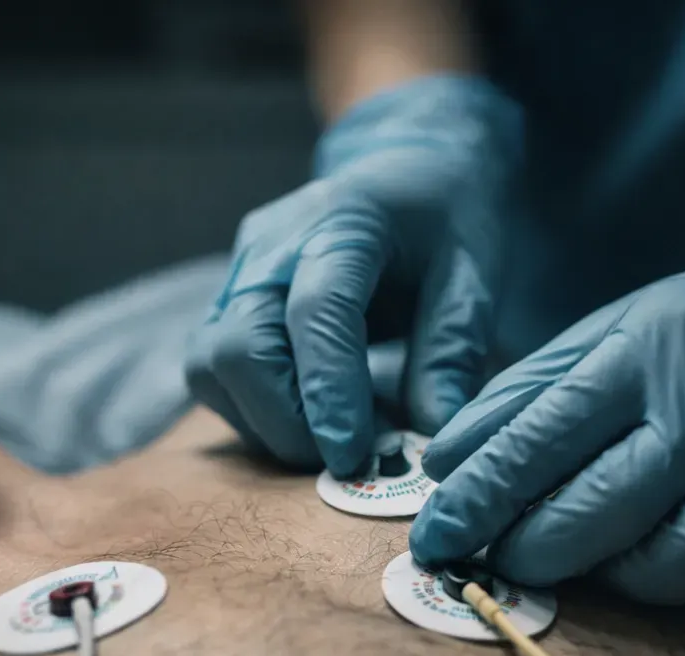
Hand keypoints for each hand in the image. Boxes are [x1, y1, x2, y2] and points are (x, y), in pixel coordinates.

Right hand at [185, 75, 520, 477]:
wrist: (406, 168)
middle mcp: (270, 246)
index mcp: (341, 222)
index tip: (354, 455)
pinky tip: (309, 417)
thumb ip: (452, 350)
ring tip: (332, 437)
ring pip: (210, 366)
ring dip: (265, 423)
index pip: (314, 313)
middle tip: (350, 458)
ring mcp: (239, 273)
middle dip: (287, 422)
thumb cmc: (444, 218)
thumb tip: (433, 433)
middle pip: (238, 348)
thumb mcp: (474, 273)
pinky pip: (212, 372)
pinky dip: (254, 412)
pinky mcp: (227, 302)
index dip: (329, 392)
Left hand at [408, 222, 684, 615]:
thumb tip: (442, 465)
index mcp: (644, 354)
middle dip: (545, 551)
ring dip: (639, 582)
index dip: (483, 498)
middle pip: (616, 506)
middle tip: (511, 565)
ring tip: (608, 569)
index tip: (436, 539)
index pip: (546, 436)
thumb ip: (522, 400)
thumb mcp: (604, 337)